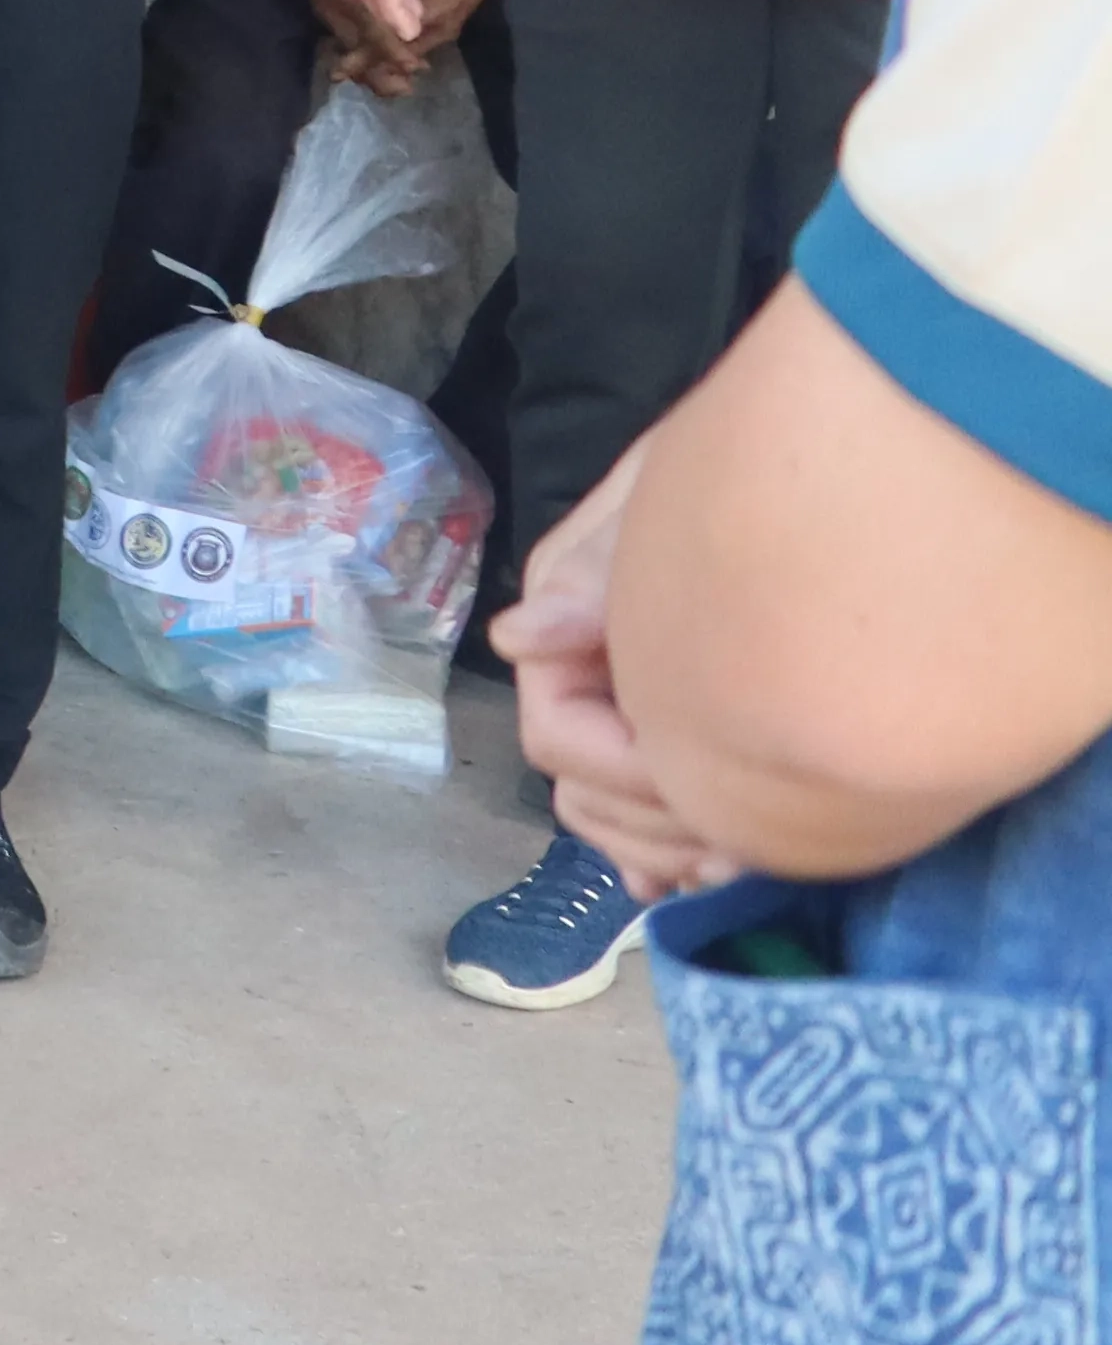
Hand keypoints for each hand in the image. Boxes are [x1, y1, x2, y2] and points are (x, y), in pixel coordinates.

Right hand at [505, 447, 725, 900]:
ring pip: (611, 816)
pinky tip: (704, 877)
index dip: (626, 775)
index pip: (560, 735)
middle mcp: (588, 674)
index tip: (706, 786)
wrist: (823, 469)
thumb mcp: (665, 494)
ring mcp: (630, 707)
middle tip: (735, 853)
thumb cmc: (746, 467)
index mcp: (568, 625)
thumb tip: (520, 638)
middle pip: (583, 792)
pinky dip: (671, 856)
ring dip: (665, 851)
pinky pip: (647, 818)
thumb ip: (595, 568)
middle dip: (653, 828)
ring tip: (734, 867)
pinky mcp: (677, 732)